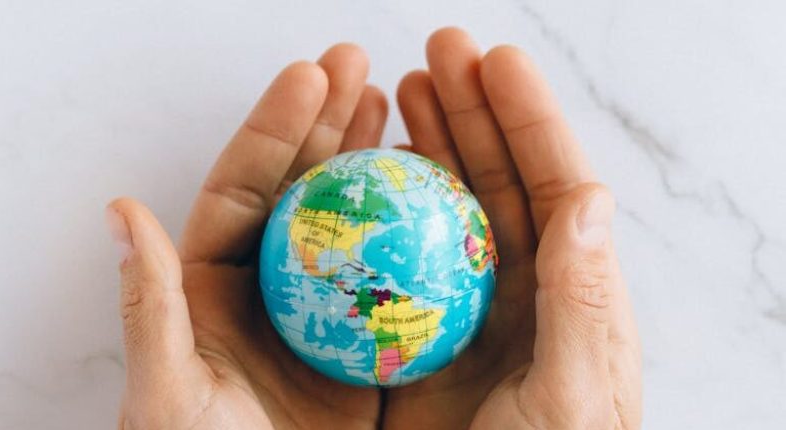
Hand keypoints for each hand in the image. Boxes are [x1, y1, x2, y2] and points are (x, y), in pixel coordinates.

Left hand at [107, 44, 387, 428]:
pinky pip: (393, 272)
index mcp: (214, 284)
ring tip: (398, 106)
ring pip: (351, 220)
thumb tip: (122, 211)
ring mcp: (323, 308)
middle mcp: (271, 284)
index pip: (245, 187)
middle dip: (328, 122)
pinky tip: (436, 191)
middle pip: (301, 187)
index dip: (275, 126)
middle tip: (361, 67)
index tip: (311, 74)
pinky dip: (415, 229)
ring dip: (371, 160)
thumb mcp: (169, 392)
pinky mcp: (365, 340)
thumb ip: (153, 307)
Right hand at [384, 28, 641, 428]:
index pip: (555, 189)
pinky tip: (365, 169)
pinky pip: (397, 251)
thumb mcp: (575, 400)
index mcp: (568, 296)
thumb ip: (586, 306)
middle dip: (472, 111)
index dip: (529, 119)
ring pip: (447, 206)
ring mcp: (460, 304)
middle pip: (497, 180)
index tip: (495, 61)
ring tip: (399, 90)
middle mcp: (517, 290)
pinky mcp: (413, 329)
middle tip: (437, 53)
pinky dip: (382, 205)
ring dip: (429, 144)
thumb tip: (589, 201)